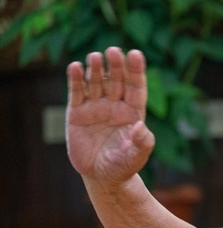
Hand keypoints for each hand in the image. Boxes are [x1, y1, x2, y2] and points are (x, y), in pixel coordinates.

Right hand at [66, 47, 153, 184]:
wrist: (102, 176)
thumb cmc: (124, 165)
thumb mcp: (137, 156)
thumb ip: (142, 142)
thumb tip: (140, 126)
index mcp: (133, 112)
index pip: (136, 87)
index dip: (136, 71)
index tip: (136, 54)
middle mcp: (115, 106)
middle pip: (116, 81)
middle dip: (116, 66)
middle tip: (114, 51)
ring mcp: (96, 108)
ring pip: (97, 83)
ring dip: (96, 69)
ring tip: (95, 56)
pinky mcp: (77, 113)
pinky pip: (77, 93)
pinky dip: (77, 80)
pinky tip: (76, 67)